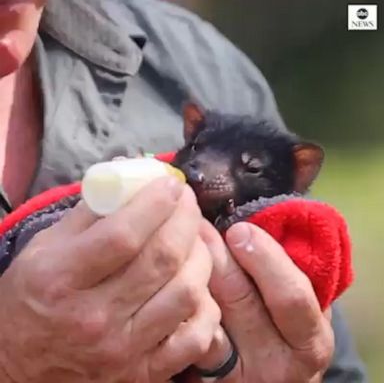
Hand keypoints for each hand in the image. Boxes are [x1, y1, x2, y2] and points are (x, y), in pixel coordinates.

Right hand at [0, 177, 220, 382]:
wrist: (20, 365)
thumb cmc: (32, 298)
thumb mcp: (46, 247)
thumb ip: (90, 212)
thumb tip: (132, 180)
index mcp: (61, 280)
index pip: (123, 235)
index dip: (156, 203)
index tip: (171, 184)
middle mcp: (94, 319)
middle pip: (162, 259)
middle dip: (186, 219)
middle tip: (187, 201)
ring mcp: (123, 350)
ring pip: (187, 292)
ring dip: (200, 255)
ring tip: (193, 238)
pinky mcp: (144, 372)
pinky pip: (196, 337)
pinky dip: (207, 306)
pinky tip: (196, 285)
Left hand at [183, 221, 333, 382]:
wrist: (273, 370)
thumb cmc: (287, 323)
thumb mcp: (304, 300)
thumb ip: (292, 266)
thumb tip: (260, 216)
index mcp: (309, 339)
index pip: (289, 295)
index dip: (265, 258)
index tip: (240, 228)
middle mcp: (275, 364)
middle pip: (239, 300)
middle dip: (218, 254)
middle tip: (199, 224)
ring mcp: (236, 374)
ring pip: (206, 315)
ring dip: (192, 273)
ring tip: (183, 242)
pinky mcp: (205, 378)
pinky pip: (185, 332)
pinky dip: (179, 300)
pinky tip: (172, 276)